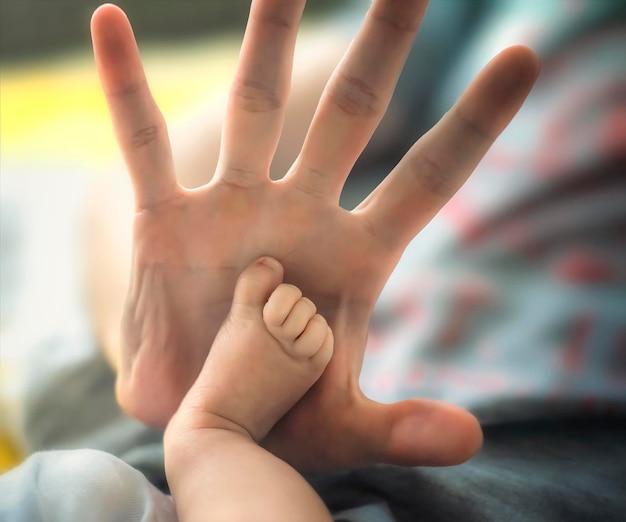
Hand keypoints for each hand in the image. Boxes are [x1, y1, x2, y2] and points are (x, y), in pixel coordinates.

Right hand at [91, 0, 538, 470]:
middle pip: (353, 112)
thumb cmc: (276, 410)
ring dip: (270, 36)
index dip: (474, 122)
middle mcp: (300, 212)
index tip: (520, 57)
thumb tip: (470, 440)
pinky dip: (125, 86)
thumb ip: (399, 427)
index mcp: (355, 256)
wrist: (203, 410)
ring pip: (254, 104)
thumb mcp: (338, 425)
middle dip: (384, 45)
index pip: (428, 177)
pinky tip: (110, 22)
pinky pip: (142, 142)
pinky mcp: (167, 219)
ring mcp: (233, 205)